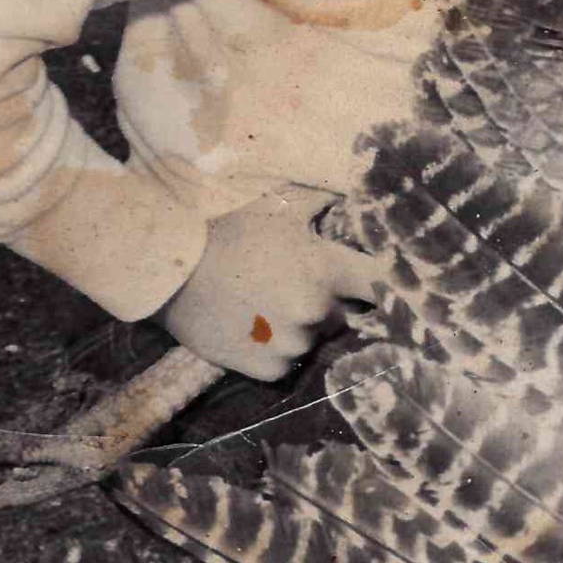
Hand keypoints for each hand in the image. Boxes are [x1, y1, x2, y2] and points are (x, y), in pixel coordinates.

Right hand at [158, 188, 385, 380]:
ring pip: (313, 340)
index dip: (390, 284)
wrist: (171, 271)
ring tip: (266, 306)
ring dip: (300, 328)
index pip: (384, 284)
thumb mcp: (279, 206)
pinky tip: (251, 327)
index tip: (388, 285)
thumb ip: (323, 200)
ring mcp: (293, 345)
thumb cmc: (227, 231)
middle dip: (331, 303)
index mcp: (328, 270)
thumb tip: (353, 192)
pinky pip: (286, 363)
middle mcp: (318, 312)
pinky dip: (275, 351)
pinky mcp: (268, 370)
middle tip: (295, 286)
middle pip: (346, 315)